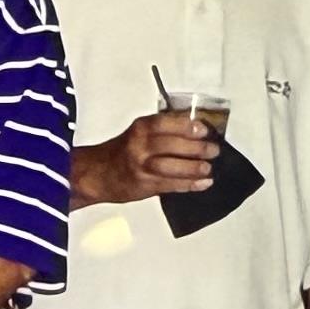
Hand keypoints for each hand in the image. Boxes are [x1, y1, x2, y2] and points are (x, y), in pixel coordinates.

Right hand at [73, 108, 216, 202]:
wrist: (96, 174)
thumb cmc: (121, 153)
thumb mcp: (138, 133)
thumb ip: (164, 131)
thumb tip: (198, 130)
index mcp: (140, 129)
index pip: (166, 123)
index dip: (187, 126)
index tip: (204, 129)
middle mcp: (139, 146)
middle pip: (172, 145)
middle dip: (197, 148)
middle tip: (213, 150)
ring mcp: (141, 167)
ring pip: (171, 167)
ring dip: (193, 168)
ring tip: (208, 168)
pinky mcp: (144, 185)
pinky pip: (170, 185)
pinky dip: (188, 184)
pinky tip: (202, 183)